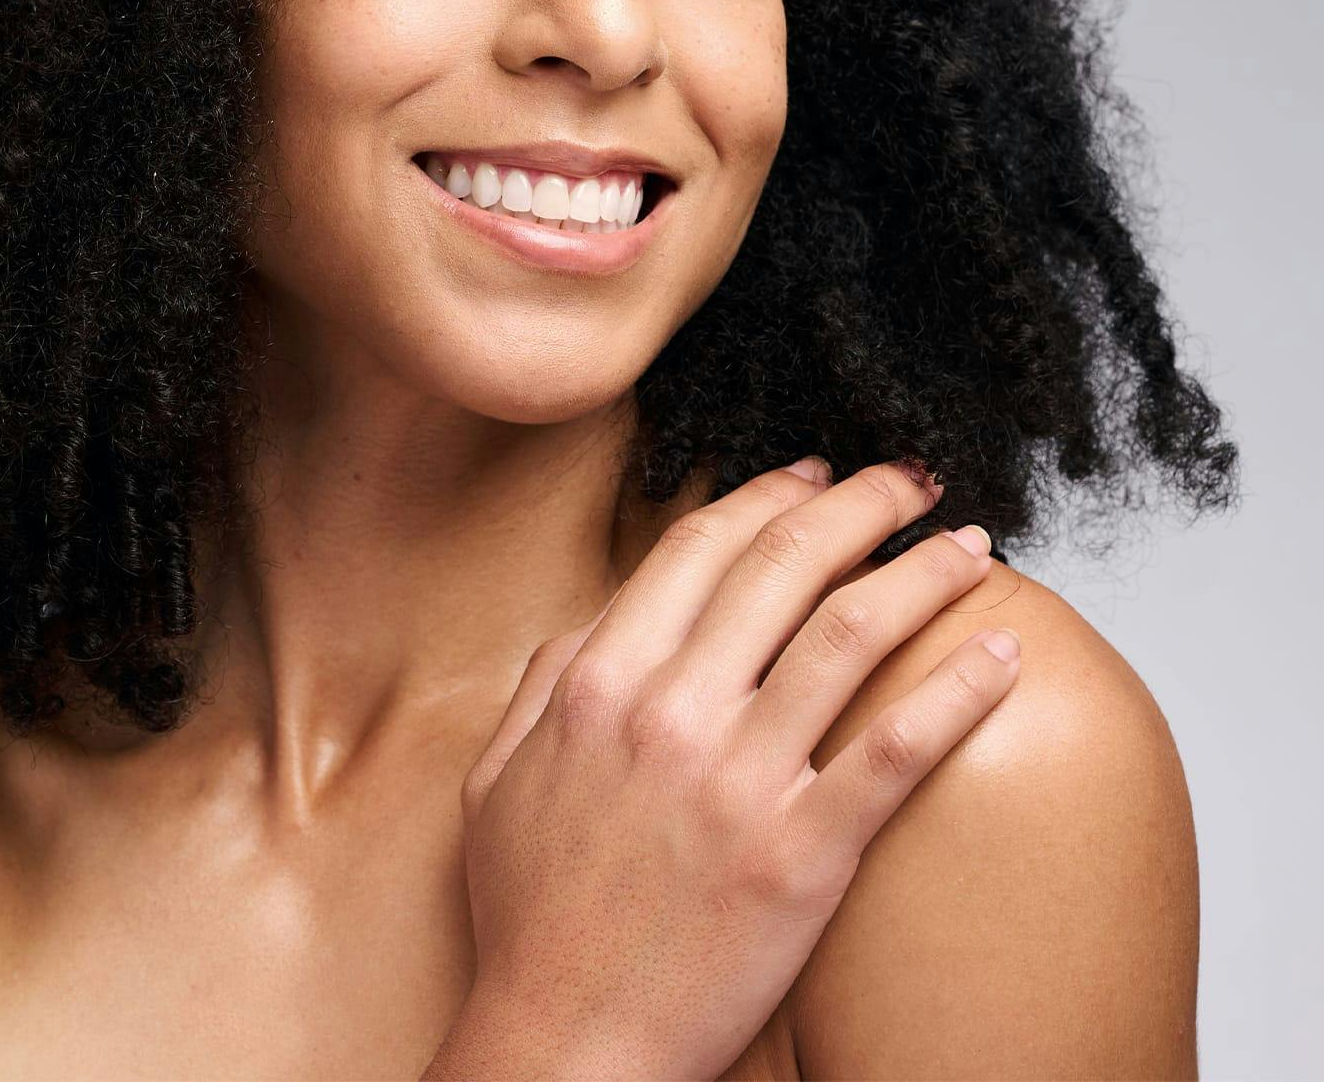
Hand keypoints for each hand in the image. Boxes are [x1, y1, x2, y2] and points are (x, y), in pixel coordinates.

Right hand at [425, 457, 1019, 1081]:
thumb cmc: (532, 918)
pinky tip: (1000, 650)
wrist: (565, 1043)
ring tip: (968, 543)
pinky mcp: (803, 855)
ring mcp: (740, 780)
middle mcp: (671, 710)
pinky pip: (897, 748)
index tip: (814, 474)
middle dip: (860, 503)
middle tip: (909, 477)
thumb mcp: (499, 776)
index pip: (699, 549)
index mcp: (600, 682)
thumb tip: (598, 622)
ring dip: (920, 571)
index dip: (767, 496)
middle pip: (784, 567)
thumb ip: (546, 681)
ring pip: (849, 635)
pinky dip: (957, 688)